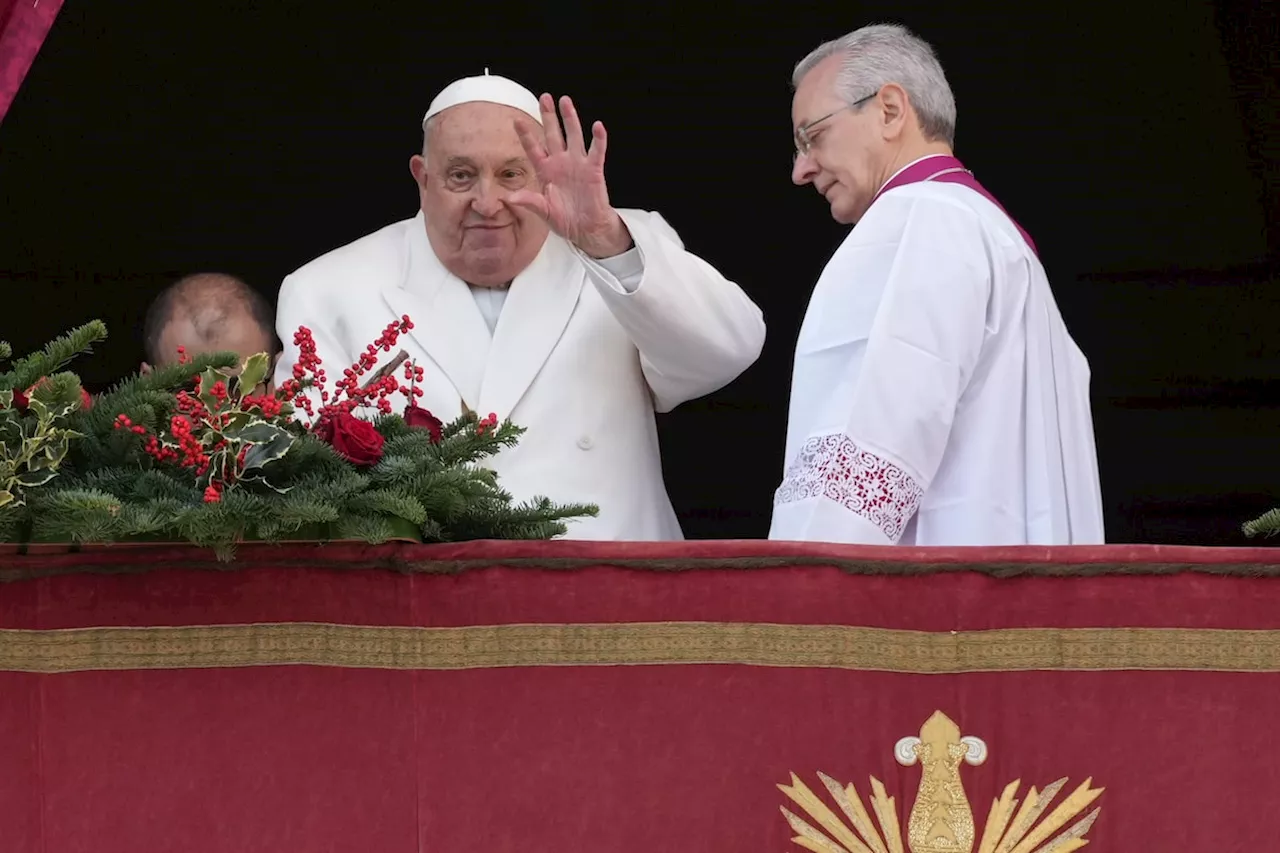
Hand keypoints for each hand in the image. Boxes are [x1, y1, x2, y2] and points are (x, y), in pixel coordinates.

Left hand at [510, 94, 632, 257]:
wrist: (585, 229)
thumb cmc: (563, 220)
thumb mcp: (543, 211)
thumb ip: (529, 201)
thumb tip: (509, 198)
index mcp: (545, 171)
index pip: (533, 149)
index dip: (526, 135)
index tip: (517, 120)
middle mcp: (560, 163)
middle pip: (553, 135)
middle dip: (548, 116)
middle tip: (545, 98)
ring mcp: (577, 164)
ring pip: (573, 136)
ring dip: (570, 119)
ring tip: (566, 101)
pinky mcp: (593, 170)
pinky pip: (596, 151)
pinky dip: (598, 139)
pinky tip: (597, 126)